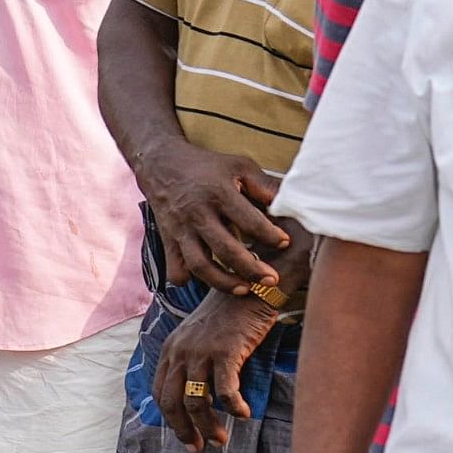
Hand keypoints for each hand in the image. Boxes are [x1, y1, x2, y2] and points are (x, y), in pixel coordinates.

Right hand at [137, 138, 289, 292]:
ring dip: (223, 282)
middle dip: (251, 269)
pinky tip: (206, 280)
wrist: (161, 163)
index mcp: (219, 193)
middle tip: (271, 279)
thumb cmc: (208, 166)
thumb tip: (292, 204)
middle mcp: (198, 213)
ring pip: (200, 265)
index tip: (284, 242)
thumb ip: (266, 186)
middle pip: (225, 250)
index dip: (271, 235)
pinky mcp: (168, 240)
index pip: (249, 221)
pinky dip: (189, 280)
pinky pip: (176, 268)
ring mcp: (180, 229)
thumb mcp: (239, 166)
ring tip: (245, 289)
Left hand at [153, 284, 285, 448]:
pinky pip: (226, 390)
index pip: (160, 393)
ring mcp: (201, 351)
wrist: (250, 288)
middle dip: (184, 430)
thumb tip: (196, 400)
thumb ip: (192, 363)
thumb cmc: (229, 316)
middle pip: (173, 402)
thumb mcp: (199, 337)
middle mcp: (180, 351)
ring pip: (197, 401)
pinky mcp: (226, 351)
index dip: (171, 420)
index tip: (186, 439)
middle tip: (200, 447)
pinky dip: (233, 407)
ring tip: (221, 439)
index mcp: (171, 350)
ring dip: (209, 426)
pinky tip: (244, 414)